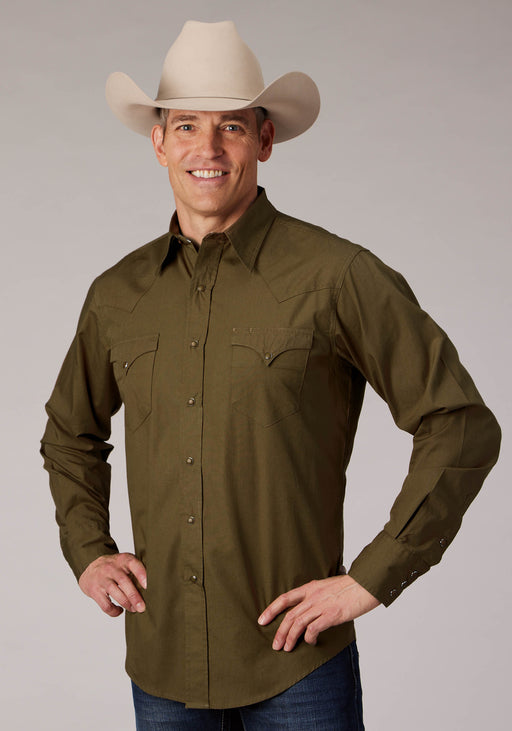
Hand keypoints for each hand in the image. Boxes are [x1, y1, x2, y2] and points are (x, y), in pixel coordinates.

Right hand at [78, 553, 146, 617]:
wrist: (91, 567)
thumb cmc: (115, 567)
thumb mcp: (125, 563)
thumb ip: (137, 571)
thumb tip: (154, 586)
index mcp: (123, 559)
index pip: (132, 563)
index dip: (140, 574)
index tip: (147, 585)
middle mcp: (111, 567)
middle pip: (124, 581)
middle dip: (134, 596)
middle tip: (142, 607)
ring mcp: (102, 579)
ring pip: (115, 592)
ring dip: (126, 604)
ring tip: (134, 609)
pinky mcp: (94, 590)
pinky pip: (105, 604)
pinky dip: (114, 611)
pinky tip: (120, 610)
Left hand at [258, 575, 379, 651]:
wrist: (367, 584)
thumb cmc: (351, 587)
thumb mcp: (329, 586)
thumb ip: (318, 595)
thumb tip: (311, 607)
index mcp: (311, 587)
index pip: (285, 598)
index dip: (271, 609)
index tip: (262, 620)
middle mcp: (313, 596)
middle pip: (290, 615)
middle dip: (280, 631)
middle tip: (275, 645)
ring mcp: (322, 605)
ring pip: (298, 623)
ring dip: (290, 638)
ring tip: (287, 649)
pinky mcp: (331, 614)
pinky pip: (314, 628)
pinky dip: (309, 638)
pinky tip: (310, 642)